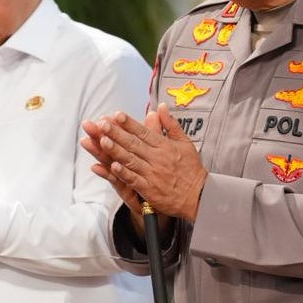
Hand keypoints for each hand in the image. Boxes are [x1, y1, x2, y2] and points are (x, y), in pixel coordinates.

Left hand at [81, 104, 206, 221]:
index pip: (144, 132)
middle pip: (134, 143)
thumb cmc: (191, 169)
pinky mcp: (149, 189)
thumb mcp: (185, 143)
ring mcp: (152, 174)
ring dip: (116, 150)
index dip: (130, 123)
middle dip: (117, 133)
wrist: (199, 195)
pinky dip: (123, 173)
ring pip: (131, 160)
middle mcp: (157, 158)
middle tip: (103, 124)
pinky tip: (113, 166)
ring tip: (102, 140)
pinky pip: (134, 180)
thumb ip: (171, 124)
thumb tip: (161, 107)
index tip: (117, 115)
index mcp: (165, 146)